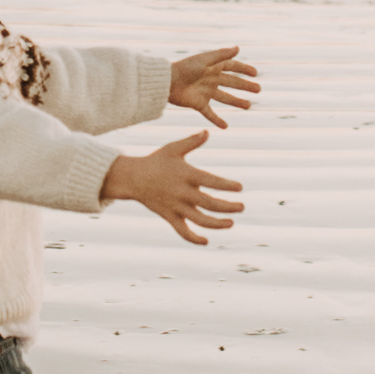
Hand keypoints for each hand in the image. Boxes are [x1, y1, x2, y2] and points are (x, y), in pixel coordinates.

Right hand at [106, 137, 240, 243]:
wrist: (133, 178)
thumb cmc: (156, 161)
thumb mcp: (173, 148)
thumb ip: (191, 141)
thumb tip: (208, 132)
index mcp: (187, 175)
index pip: (211, 181)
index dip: (226, 186)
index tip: (240, 188)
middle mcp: (183, 192)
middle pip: (210, 204)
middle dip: (228, 207)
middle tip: (242, 207)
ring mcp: (176, 207)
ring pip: (200, 220)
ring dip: (217, 224)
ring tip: (231, 223)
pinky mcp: (169, 217)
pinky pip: (182, 232)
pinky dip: (194, 239)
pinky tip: (206, 241)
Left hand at [168, 45, 260, 126]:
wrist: (167, 83)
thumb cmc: (185, 68)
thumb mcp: (205, 60)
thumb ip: (221, 55)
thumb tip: (238, 48)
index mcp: (212, 67)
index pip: (232, 67)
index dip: (244, 69)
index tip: (255, 73)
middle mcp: (211, 79)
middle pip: (232, 83)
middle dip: (245, 86)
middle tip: (258, 90)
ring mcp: (205, 93)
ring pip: (225, 98)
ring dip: (236, 102)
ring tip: (248, 106)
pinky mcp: (199, 104)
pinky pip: (210, 114)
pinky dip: (217, 120)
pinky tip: (226, 127)